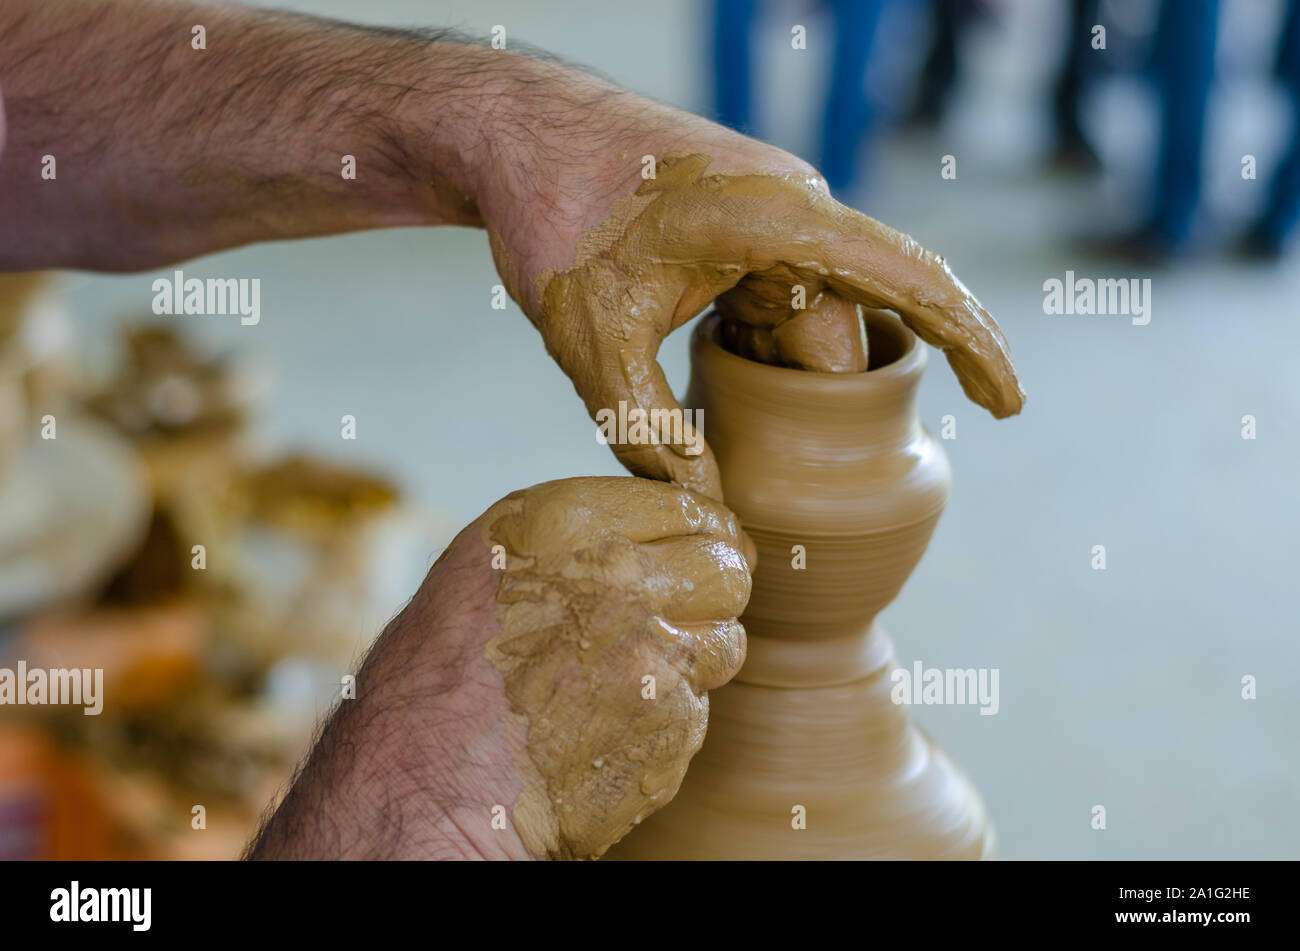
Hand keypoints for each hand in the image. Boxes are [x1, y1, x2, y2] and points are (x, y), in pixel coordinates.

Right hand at [246, 477, 752, 860]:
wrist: (422, 793)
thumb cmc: (432, 686)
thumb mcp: (479, 571)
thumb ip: (567, 541)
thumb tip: (653, 531)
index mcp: (562, 522)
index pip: (687, 503)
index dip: (692, 533)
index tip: (688, 553)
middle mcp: (616, 575)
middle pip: (725, 561)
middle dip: (709, 589)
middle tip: (676, 615)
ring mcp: (651, 651)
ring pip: (727, 635)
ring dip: (696, 655)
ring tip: (630, 679)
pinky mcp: (671, 722)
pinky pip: (701, 706)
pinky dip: (669, 719)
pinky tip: (610, 728)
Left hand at [478, 80, 1024, 499]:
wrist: (514, 134)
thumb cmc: (553, 216)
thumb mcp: (589, 337)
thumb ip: (646, 430)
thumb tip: (711, 506)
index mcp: (778, 217)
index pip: (911, 279)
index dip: (972, 342)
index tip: (1011, 405)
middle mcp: (795, 209)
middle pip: (853, 323)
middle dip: (825, 399)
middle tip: (782, 456)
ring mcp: (774, 216)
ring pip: (817, 316)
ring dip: (783, 376)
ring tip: (714, 397)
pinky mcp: (748, 229)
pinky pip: (785, 298)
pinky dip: (763, 348)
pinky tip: (714, 369)